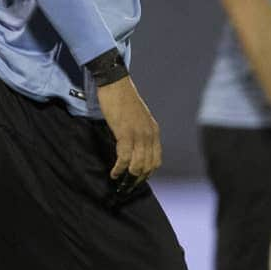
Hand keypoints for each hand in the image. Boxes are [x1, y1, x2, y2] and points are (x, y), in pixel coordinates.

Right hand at [97, 76, 161, 190]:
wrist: (115, 83)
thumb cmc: (121, 97)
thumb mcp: (136, 116)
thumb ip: (138, 130)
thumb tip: (132, 145)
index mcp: (153, 131)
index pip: (156, 159)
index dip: (147, 172)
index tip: (137, 179)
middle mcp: (149, 135)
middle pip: (148, 165)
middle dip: (137, 179)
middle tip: (126, 186)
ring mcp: (138, 134)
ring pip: (137, 164)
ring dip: (128, 177)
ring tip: (119, 182)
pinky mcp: (125, 133)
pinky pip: (124, 157)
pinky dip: (119, 168)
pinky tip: (114, 172)